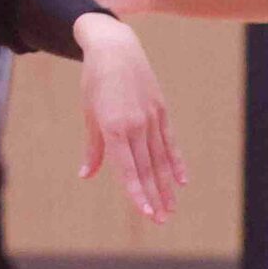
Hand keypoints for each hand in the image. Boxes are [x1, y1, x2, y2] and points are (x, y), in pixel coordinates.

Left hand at [73, 15, 184, 223]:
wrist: (115, 48)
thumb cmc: (95, 82)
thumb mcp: (89, 113)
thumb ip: (93, 147)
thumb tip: (86, 175)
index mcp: (113, 127)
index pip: (127, 168)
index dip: (136, 192)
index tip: (145, 212)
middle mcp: (136, 125)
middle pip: (147, 168)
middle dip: (154, 196)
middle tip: (161, 220)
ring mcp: (152, 118)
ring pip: (161, 159)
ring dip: (166, 186)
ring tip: (171, 209)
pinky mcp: (162, 111)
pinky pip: (170, 142)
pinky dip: (176, 162)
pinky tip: (182, 181)